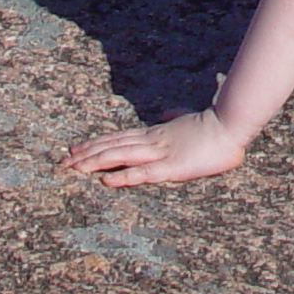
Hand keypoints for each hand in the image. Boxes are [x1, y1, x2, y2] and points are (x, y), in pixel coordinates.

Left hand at [60, 110, 246, 186]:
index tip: (76, 148)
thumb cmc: (214, 125)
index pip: (119, 138)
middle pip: (113, 146)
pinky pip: (142, 173)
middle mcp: (152, 141)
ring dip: (95, 163)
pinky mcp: (171, 167)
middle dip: (86, 154)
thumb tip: (167, 112)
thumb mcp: (189, 118)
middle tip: (63, 161)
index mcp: (156, 133)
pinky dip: (122, 177)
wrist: (231, 124)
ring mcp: (160, 153)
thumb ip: (176, 116)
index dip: (96, 143)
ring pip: (120, 157)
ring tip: (73, 169)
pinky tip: (106, 181)